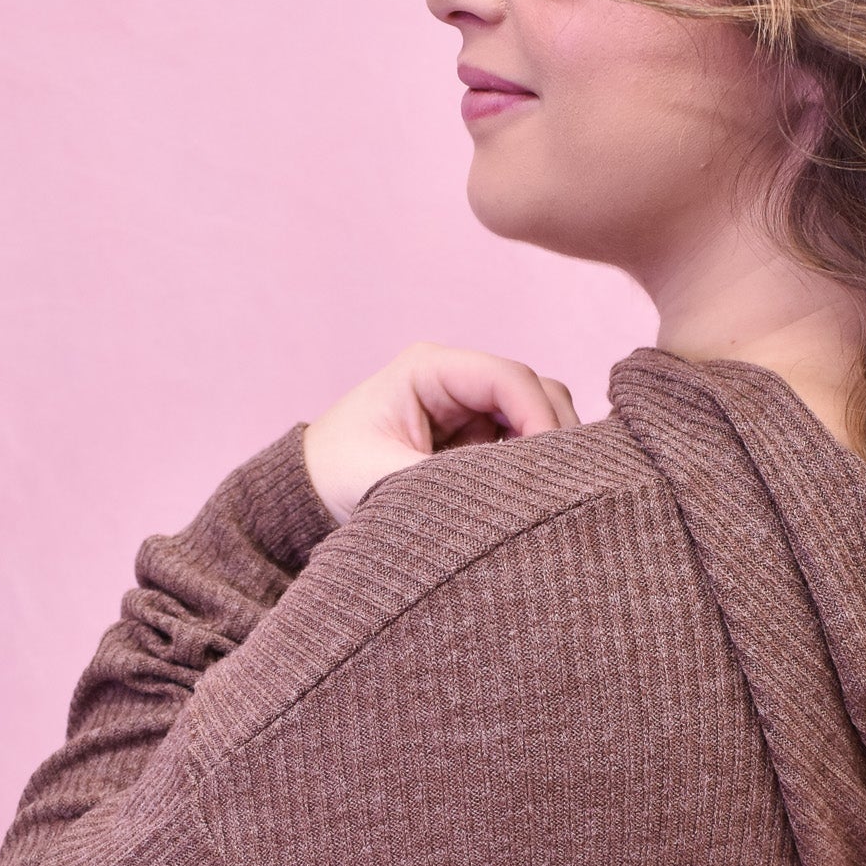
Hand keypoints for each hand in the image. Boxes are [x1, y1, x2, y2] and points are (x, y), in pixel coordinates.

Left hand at [302, 341, 580, 524]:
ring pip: (540, 414)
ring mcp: (472, 406)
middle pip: (537, 391)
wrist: (307, 497)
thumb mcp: (387, 480)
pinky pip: (527, 442)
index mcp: (430, 369)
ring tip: (545, 493)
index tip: (549, 469)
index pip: (509, 378)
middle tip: (559, 487)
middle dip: (554, 435)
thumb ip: (452, 481)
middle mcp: (459, 378)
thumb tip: (517, 493)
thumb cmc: (335, 478)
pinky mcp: (479, 436)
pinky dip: (537, 466)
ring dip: (549, 451)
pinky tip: (533, 494)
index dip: (539, 416)